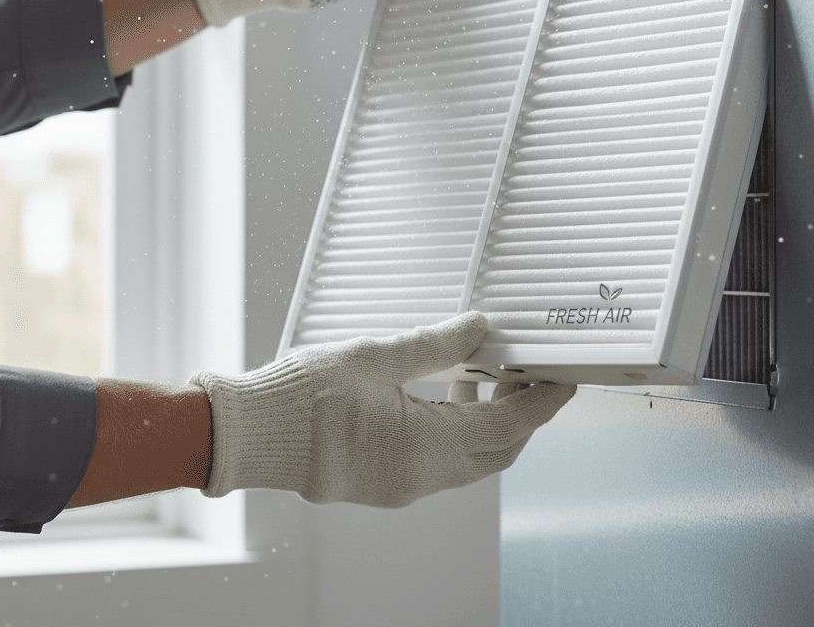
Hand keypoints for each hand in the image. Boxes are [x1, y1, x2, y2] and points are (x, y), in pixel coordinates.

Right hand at [190, 312, 573, 507]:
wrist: (250, 433)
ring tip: (484, 371)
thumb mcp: (377, 355)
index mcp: (428, 446)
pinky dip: (457, 430)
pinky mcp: (384, 483)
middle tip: (528, 371)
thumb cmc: (304, 396)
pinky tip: (444, 393)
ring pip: (470, 460)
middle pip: (498, 450)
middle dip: (522, 412)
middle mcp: (422, 476)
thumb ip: (436, 342)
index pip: (510, 426)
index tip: (563, 380)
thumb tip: (479, 327)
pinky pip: (441, 462)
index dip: (542, 401)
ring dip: (488, 420)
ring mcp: (402, 486)